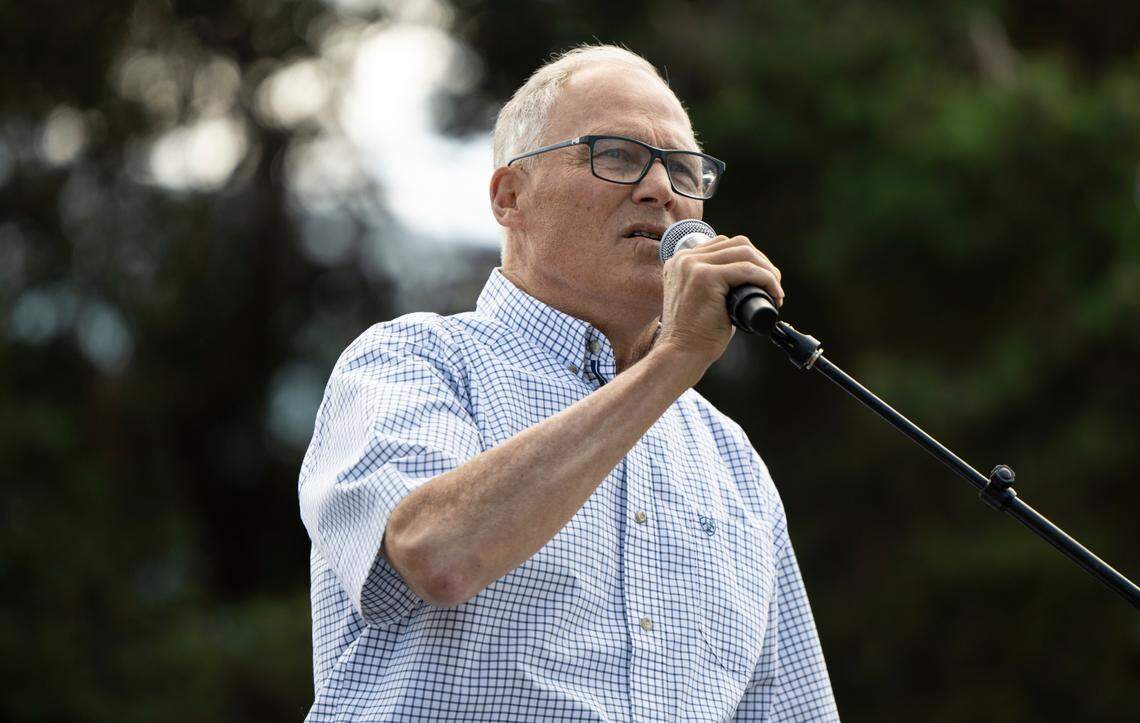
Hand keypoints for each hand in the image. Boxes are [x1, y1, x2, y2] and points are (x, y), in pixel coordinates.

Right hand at [654, 234, 783, 380]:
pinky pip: (747, 270)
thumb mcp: (703, 300)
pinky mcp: (704, 276)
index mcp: (681, 262)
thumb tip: (750, 278)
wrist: (681, 354)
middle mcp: (683, 259)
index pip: (724, 245)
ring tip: (775, 291)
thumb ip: (717, 284)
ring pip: (744, 252)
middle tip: (774, 286)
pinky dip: (766, 279)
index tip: (763, 280)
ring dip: (767, 270)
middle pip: (737, 244)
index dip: (750, 259)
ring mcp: (692, 265)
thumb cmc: (696, 335)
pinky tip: (774, 294)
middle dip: (762, 262)